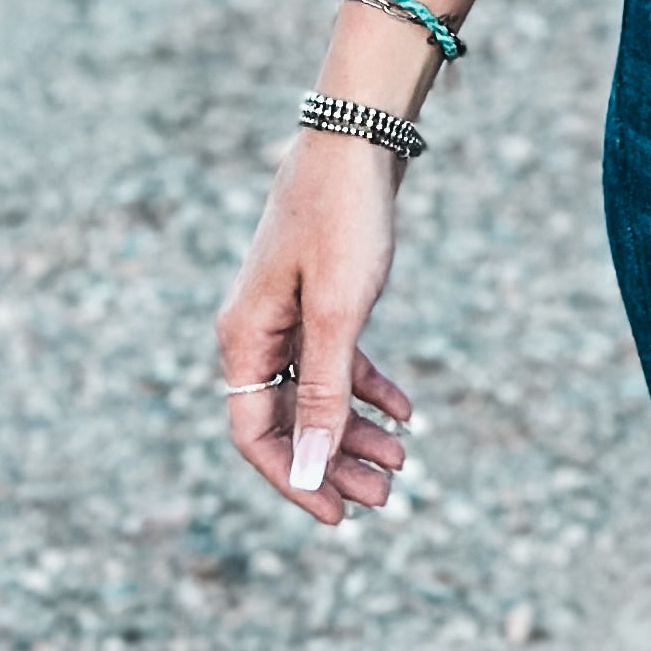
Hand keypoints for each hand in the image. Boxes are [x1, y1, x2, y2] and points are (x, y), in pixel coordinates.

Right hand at [217, 133, 415, 524]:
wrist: (360, 135)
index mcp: (244, 338)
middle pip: (288, 419)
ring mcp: (288, 312)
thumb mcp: (338, 314)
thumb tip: (307, 471)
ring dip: (356, 430)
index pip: (255, 434)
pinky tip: (406, 411)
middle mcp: (257, 330)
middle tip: (388, 497)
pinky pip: (338, 358)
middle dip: (335, 462)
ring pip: (317, 392)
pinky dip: (369, 386)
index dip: (294, 480)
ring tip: (404, 463)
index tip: (340, 515)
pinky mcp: (321, 293)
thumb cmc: (344, 218)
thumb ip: (322, 394)